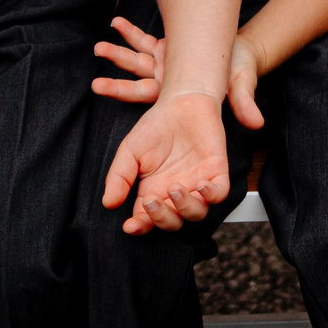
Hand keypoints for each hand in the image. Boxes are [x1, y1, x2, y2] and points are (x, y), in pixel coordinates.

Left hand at [93, 17, 264, 128]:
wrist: (242, 53)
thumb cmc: (241, 71)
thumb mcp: (243, 84)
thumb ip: (245, 103)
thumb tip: (256, 123)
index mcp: (177, 92)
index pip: (144, 94)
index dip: (121, 90)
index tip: (99, 86)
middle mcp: (166, 80)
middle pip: (134, 80)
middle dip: (114, 77)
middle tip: (92, 80)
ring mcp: (165, 65)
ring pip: (137, 60)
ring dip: (118, 52)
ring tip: (99, 46)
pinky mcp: (168, 49)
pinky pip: (146, 41)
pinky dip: (132, 32)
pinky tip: (117, 23)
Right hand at [100, 90, 229, 234]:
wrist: (182, 102)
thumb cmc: (155, 126)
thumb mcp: (130, 150)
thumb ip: (119, 176)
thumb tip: (108, 203)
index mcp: (154, 192)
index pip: (147, 219)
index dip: (139, 226)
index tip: (130, 225)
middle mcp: (176, 193)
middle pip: (172, 222)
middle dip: (161, 218)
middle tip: (150, 201)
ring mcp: (197, 184)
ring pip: (197, 213)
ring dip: (184, 207)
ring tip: (174, 188)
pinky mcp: (217, 172)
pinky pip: (219, 193)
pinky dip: (211, 194)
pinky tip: (199, 184)